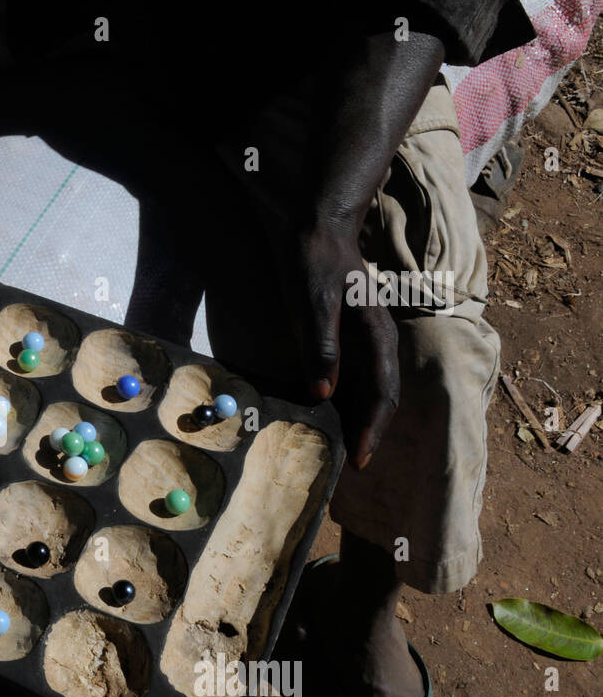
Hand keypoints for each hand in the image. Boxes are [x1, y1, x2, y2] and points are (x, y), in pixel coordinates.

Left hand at [294, 228, 399, 468]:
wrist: (315, 229)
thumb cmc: (316, 262)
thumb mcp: (314, 303)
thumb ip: (320, 346)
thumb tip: (323, 394)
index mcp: (377, 335)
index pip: (382, 392)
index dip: (372, 428)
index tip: (359, 458)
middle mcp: (375, 344)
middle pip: (379, 398)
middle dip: (369, 433)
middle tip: (352, 467)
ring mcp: (361, 343)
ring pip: (365, 392)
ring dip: (355, 422)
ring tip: (340, 454)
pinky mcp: (344, 340)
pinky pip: (347, 378)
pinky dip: (340, 403)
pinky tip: (325, 420)